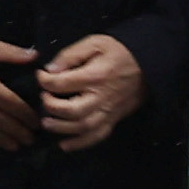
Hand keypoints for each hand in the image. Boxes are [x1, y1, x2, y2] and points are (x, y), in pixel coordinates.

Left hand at [36, 35, 143, 153]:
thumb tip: (50, 69)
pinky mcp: (114, 119)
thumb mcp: (94, 43)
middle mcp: (101, 97)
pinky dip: (79, 144)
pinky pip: (97, 136)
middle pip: (71, 111)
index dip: (45, 81)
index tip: (40, 76)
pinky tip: (64, 145)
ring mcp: (108, 112)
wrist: (148, 64)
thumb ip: (70, 55)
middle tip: (43, 99)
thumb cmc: (119, 51)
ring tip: (46, 122)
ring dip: (61, 128)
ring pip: (82, 127)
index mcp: (95, 76)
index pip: (62, 84)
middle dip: (51, 107)